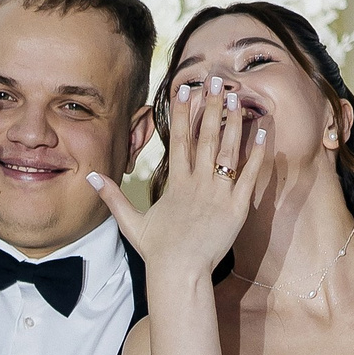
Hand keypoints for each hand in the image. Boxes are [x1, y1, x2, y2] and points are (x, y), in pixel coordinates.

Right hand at [87, 76, 266, 279]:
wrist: (180, 274)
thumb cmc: (158, 251)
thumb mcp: (130, 223)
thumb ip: (112, 197)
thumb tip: (92, 176)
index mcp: (175, 183)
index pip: (180, 139)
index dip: (182, 112)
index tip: (184, 88)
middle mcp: (197, 183)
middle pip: (205, 136)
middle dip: (211, 106)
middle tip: (217, 80)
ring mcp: (218, 194)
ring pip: (227, 150)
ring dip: (233, 122)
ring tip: (238, 97)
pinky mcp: (236, 207)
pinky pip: (248, 175)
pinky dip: (256, 153)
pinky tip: (261, 131)